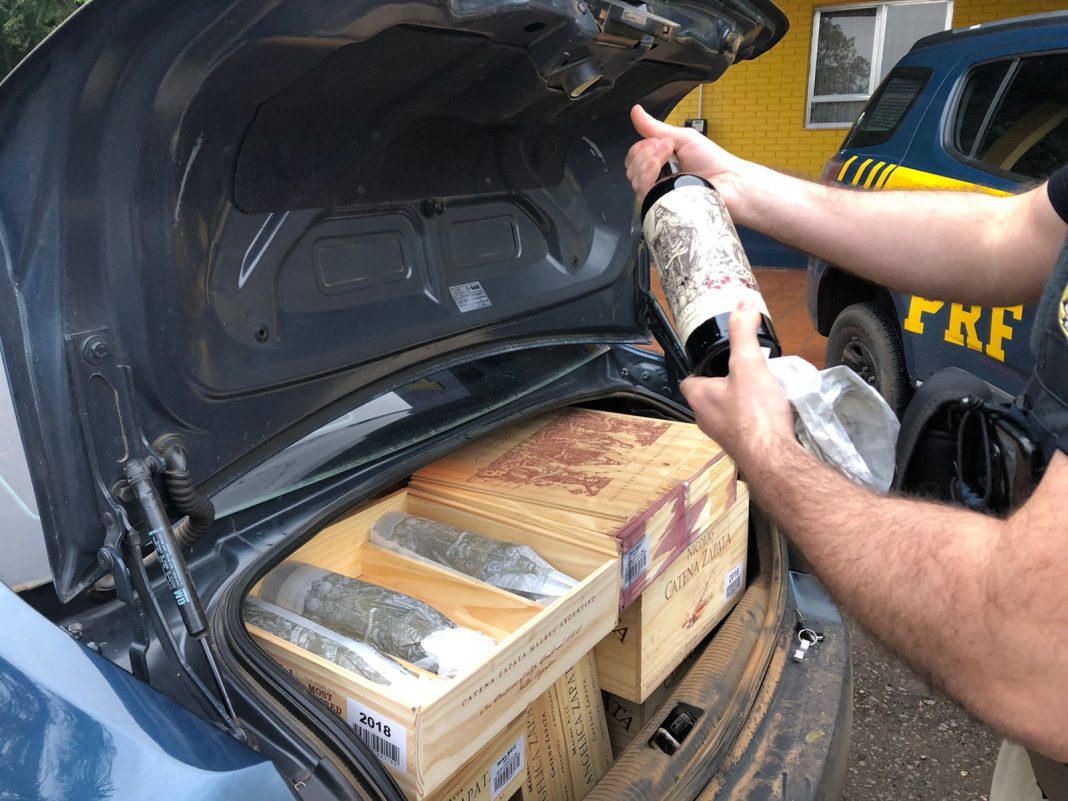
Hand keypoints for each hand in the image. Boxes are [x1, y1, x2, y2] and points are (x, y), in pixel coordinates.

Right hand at [625, 105, 744, 206]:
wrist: (729, 182)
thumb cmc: (712, 162)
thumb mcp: (683, 138)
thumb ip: (656, 127)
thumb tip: (636, 111)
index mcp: (660, 161)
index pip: (634, 155)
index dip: (643, 147)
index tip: (662, 142)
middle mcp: (656, 178)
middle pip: (631, 167)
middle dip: (646, 153)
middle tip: (669, 150)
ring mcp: (658, 193)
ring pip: (634, 180)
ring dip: (648, 164)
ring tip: (670, 160)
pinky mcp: (660, 205)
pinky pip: (642, 193)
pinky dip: (649, 178)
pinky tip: (664, 175)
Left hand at [680, 304, 795, 473]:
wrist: (774, 458)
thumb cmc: (755, 412)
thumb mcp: (749, 363)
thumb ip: (743, 333)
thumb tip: (743, 304)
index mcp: (698, 398)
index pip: (690, 379)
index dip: (701, 367)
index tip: (717, 359)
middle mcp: (705, 419)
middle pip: (709, 394)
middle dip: (725, 382)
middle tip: (744, 370)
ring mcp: (723, 435)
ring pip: (726, 411)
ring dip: (740, 400)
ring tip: (760, 388)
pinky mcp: (742, 446)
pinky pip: (743, 426)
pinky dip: (753, 417)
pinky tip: (770, 412)